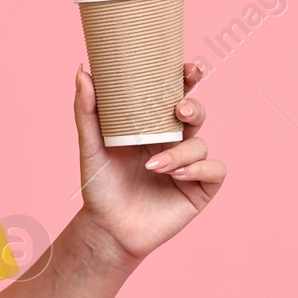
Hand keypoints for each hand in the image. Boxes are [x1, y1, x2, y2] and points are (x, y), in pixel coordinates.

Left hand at [71, 61, 225, 270]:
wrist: (107, 228)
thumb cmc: (99, 186)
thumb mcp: (90, 146)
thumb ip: (87, 110)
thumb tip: (83, 70)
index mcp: (151, 125)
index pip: (175, 94)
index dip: (187, 78)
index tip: (189, 69)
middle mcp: (173, 141)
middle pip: (196, 112)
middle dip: (194, 106)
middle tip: (180, 109)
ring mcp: (189, 164)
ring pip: (200, 143)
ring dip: (180, 152)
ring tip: (154, 166)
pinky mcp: (200, 188)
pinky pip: (214, 169)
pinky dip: (198, 168)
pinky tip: (176, 175)